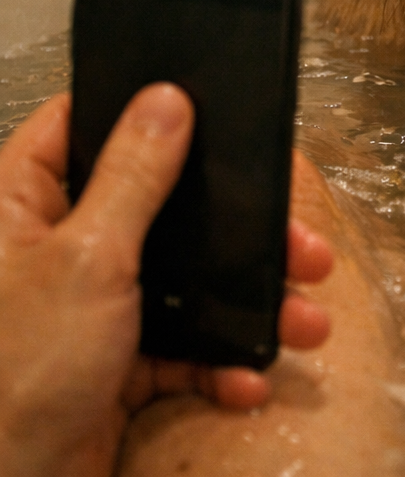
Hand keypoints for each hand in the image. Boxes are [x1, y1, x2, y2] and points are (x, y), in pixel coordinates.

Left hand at [0, 85, 332, 476]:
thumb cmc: (15, 376)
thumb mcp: (87, 259)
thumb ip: (132, 178)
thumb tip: (166, 100)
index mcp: (25, 203)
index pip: (81, 123)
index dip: (140, 109)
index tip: (207, 107)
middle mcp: (60, 244)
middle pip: (163, 202)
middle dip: (237, 225)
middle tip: (299, 238)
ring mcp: (93, 302)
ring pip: (187, 277)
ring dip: (251, 300)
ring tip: (304, 320)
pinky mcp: (119, 357)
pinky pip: (186, 343)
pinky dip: (223, 361)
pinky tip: (250, 376)